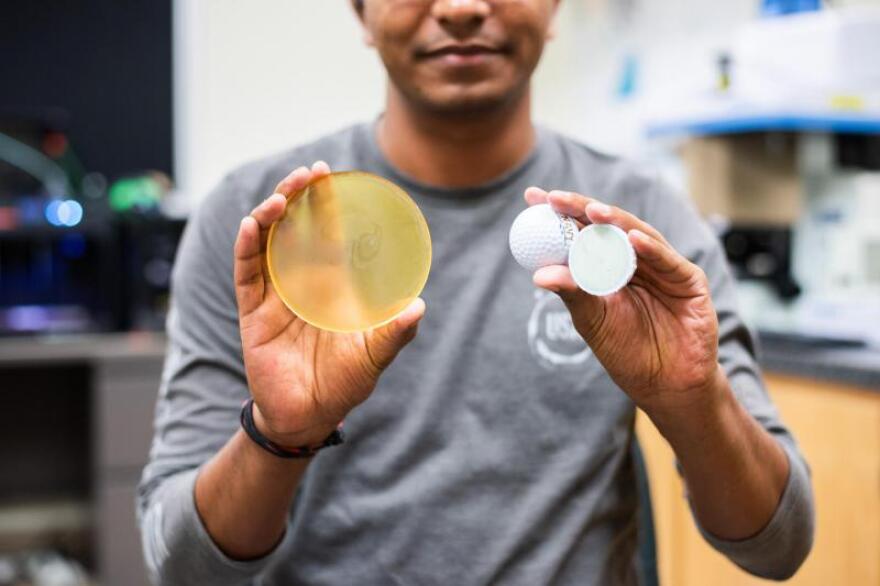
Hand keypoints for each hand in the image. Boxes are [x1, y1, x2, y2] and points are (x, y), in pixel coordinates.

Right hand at [235, 162, 424, 447]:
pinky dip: (247, 247)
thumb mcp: (374, 356)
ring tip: (283, 197)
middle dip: (299, 196)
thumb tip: (419, 308)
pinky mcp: (253, 311)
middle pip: (295, 227)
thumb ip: (394, 333)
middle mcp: (301, 281)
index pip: (327, 233)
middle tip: (309, 173)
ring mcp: (275, 293)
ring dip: (272, 214)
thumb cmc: (344, 384)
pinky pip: (246, 273)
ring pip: (268, 242)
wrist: (308, 417)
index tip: (331, 176)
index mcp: (331, 284)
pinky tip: (252, 225)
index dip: (326, 204)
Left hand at [525, 188, 722, 415]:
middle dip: (581, 208)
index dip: (559, 214)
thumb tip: (538, 275)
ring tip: (592, 210)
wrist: (666, 384)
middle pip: (607, 226)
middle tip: (556, 198)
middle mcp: (634, 260)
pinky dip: (651, 248)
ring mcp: (663, 267)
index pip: (580, 233)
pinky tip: (632, 238)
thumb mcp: (592, 320)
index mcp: (607, 266)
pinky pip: (667, 260)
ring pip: (637, 235)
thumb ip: (572, 293)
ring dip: (614, 221)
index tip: (532, 197)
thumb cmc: (626, 350)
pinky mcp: (689, 280)